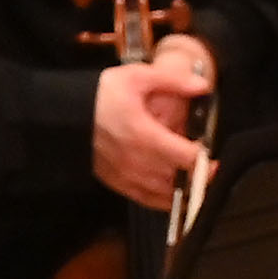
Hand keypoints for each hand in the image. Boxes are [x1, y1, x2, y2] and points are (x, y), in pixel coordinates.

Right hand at [94, 37, 214, 209]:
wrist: (64, 115)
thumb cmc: (100, 95)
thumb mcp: (135, 78)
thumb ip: (172, 81)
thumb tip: (203, 85)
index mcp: (143, 135)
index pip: (186, 158)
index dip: (205, 160)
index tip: (213, 157)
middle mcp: (136, 161)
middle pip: (179, 179)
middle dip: (196, 175)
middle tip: (206, 168)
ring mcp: (126, 176)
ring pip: (166, 194)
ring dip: (183, 189)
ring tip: (192, 179)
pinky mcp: (118, 184)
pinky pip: (148, 200)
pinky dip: (164, 199)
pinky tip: (174, 191)